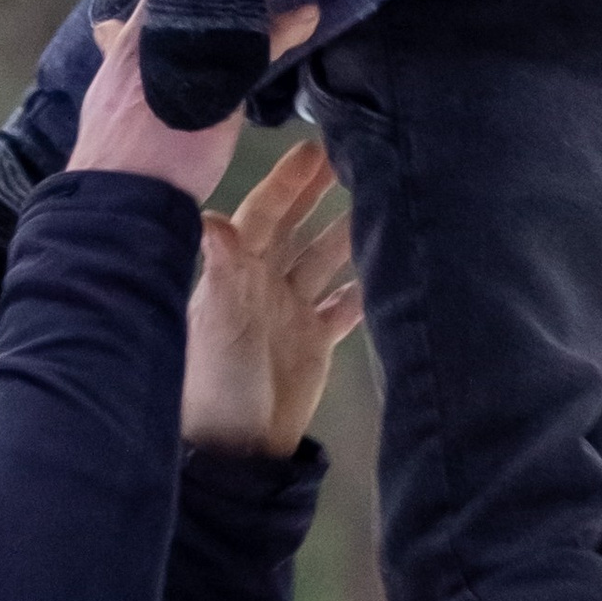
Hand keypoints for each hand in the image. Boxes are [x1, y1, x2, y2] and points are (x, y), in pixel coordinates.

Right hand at [69, 0, 317, 205]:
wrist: (116, 197)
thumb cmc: (114, 156)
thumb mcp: (106, 96)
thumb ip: (119, 61)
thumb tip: (109, 33)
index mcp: (128, 44)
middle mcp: (153, 43)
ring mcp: (185, 61)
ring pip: (230, 3)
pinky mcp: (215, 90)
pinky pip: (256, 50)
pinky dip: (285, 30)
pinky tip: (309, 15)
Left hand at [181, 141, 362, 456]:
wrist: (237, 452)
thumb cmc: (216, 386)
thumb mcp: (219, 326)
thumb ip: (222, 272)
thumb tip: (211, 217)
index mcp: (235, 273)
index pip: (263, 215)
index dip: (288, 183)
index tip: (314, 147)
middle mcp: (262, 284)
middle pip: (296, 227)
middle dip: (319, 193)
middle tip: (351, 154)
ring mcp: (289, 311)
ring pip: (325, 259)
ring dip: (349, 231)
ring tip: (382, 199)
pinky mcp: (313, 341)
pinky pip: (345, 304)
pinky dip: (365, 285)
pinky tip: (390, 264)